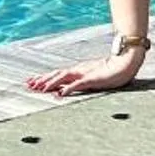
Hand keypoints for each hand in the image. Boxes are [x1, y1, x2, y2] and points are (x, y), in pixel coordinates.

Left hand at [26, 48, 146, 96]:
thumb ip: (82, 82)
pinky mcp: (93, 79)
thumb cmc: (113, 70)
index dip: (44, 78)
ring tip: (39, 88)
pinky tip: (60, 93)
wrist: (126, 62)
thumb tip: (68, 88)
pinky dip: (68, 88)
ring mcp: (85, 74)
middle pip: (56, 74)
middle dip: (42, 80)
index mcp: (78, 71)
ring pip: (63, 77)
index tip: (31, 82)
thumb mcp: (94, 77)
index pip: (57, 74)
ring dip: (51, 83)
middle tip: (28, 85)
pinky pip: (78, 84)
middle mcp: (78, 71)